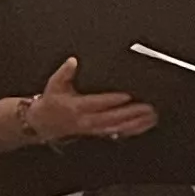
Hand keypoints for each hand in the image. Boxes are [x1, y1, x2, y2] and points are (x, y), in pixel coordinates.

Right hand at [12, 57, 155, 146]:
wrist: (43, 123)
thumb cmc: (52, 102)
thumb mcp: (54, 83)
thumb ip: (65, 72)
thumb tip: (73, 61)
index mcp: (76, 106)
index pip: (97, 103)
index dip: (112, 100)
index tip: (127, 96)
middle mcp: (86, 120)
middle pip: (112, 117)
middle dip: (131, 113)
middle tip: (147, 106)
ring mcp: (93, 129)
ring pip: (117, 128)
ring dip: (136, 123)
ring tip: (151, 116)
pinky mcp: (97, 133)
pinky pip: (117, 134)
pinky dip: (132, 130)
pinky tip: (144, 126)